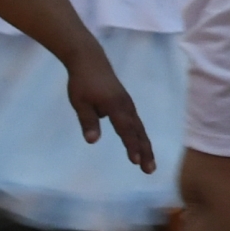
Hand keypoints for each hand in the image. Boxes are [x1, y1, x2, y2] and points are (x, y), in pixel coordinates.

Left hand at [63, 41, 156, 171]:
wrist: (90, 60)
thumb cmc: (82, 82)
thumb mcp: (80, 102)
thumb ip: (88, 121)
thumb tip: (92, 141)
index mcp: (115, 106)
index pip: (125, 130)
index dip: (131, 146)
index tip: (135, 161)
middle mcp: (126, 107)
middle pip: (138, 132)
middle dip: (144, 151)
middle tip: (150, 170)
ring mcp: (128, 105)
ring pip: (139, 128)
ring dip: (145, 146)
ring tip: (149, 163)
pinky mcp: (126, 104)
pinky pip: (136, 123)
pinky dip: (141, 136)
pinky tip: (141, 145)